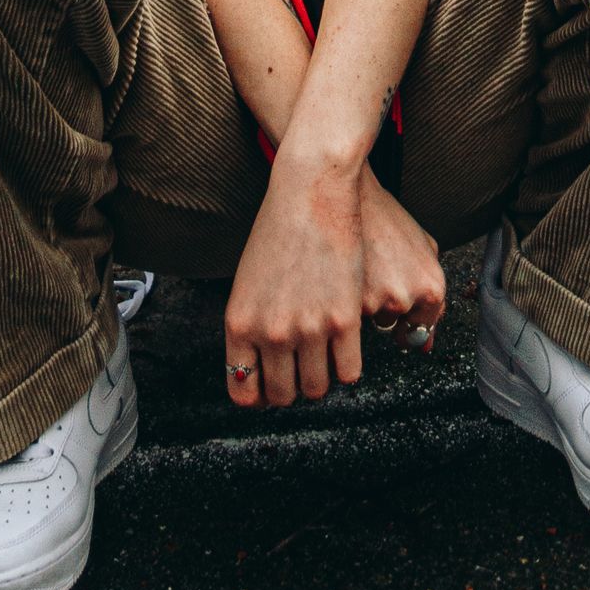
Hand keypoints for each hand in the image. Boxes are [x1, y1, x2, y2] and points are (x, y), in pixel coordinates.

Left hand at [223, 155, 365, 408]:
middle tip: (302, 371)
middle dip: (293, 389)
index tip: (271, 387)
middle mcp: (271, 333)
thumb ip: (253, 326)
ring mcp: (308, 330)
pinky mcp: (344, 321)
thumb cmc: (277, 231)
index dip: (260, 396)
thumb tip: (260, 369)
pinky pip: (349, 371)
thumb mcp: (248, 282)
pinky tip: (346, 350)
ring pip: (318, 388)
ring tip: (324, 358)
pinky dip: (348, 368)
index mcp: (240, 325)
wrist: (310, 192)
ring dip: (321, 380)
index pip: (244, 392)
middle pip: (284, 395)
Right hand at [359, 168, 445, 352]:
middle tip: (378, 274)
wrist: (351, 195)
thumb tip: (426, 343)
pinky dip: (348, 300)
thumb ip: (432, 295)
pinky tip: (348, 273)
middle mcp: (408, 298)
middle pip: (394, 327)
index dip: (406, 320)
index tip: (396, 309)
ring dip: (367, 304)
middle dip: (386, 308)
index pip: (421, 331)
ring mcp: (378, 302)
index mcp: (432, 287)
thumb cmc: (386, 217)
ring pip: (370, 321)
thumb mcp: (424, 247)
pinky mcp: (351, 303)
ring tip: (363, 268)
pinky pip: (350, 316)